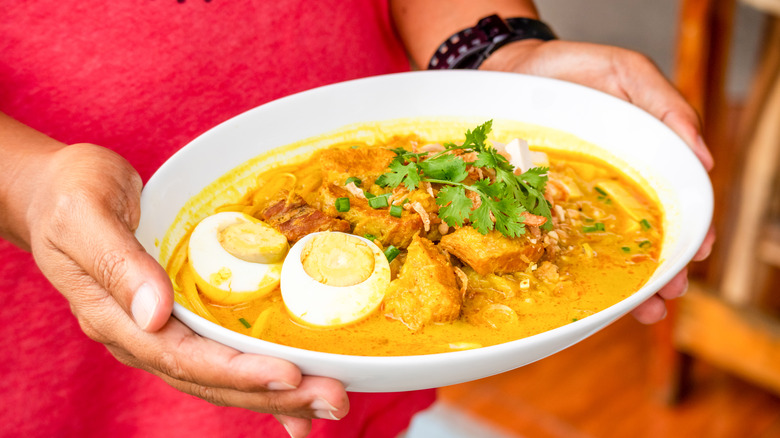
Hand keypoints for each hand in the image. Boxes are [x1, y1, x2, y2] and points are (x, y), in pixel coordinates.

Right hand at [24, 143, 347, 436]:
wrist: (56, 194)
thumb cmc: (69, 195)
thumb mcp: (84, 214)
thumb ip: (118, 263)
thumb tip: (154, 313)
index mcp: (116, 317)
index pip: (183, 357)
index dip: (237, 371)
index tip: (288, 374)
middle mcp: (143, 335)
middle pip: (213, 379)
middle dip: (275, 395)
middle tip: (333, 400)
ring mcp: (163, 331)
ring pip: (223, 376)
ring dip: (278, 394)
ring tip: (330, 404)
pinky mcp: (182, 318)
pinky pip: (224, 356)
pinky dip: (261, 377)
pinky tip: (297, 392)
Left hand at [483, 40, 715, 322]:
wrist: (507, 68)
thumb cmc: (570, 69)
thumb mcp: (625, 73)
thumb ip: (665, 107)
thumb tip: (704, 160)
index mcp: (641, 158)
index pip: (675, 201)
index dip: (690, 230)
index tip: (697, 255)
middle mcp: (611, 186)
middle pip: (644, 234)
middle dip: (659, 270)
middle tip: (664, 297)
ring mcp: (572, 200)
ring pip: (602, 248)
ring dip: (623, 283)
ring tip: (640, 311)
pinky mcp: (534, 206)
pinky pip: (551, 242)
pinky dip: (564, 269)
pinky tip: (580, 294)